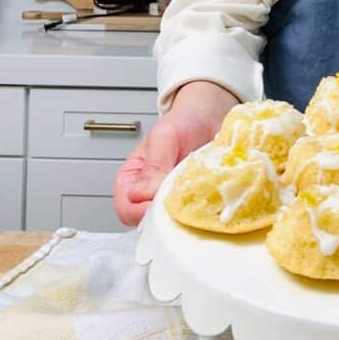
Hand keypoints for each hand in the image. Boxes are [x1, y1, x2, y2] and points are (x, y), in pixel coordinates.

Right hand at [113, 81, 239, 226]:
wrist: (211, 116)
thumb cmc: (183, 122)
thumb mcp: (164, 137)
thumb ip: (154, 165)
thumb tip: (143, 195)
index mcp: (131, 180)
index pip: (126, 209)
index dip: (140, 212)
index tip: (161, 205)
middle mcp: (149, 195)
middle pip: (148, 223)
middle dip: (166, 218)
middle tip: (184, 203)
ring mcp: (172, 201)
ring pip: (172, 224)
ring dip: (186, 216)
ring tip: (200, 197)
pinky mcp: (194, 203)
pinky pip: (194, 218)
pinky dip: (203, 212)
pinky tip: (212, 199)